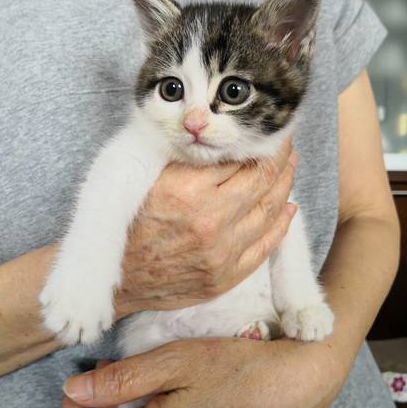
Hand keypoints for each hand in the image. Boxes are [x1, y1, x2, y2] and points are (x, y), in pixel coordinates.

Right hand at [114, 139, 296, 318]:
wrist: (117, 278)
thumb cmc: (130, 225)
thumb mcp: (149, 179)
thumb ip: (186, 159)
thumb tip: (222, 139)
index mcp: (188, 190)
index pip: (239, 157)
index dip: (259, 140)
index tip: (270, 129)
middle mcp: (210, 220)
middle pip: (262, 181)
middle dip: (280, 158)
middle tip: (287, 145)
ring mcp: (222, 252)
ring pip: (269, 212)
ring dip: (284, 187)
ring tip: (289, 169)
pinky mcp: (226, 276)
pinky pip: (265, 247)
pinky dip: (281, 225)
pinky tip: (288, 209)